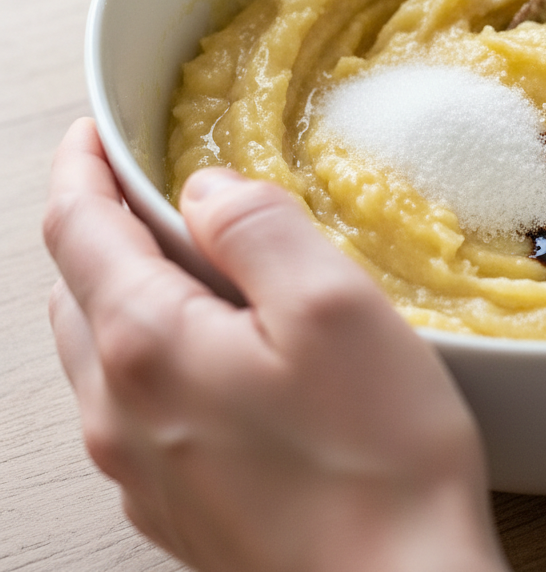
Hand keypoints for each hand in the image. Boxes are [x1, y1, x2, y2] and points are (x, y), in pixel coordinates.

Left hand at [43, 118, 508, 571]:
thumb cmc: (376, 456)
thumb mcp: (330, 305)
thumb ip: (254, 226)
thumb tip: (206, 187)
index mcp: (148, 346)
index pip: (78, 229)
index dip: (82, 170)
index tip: (94, 135)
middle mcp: (120, 413)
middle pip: (75, 289)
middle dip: (98, 226)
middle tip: (145, 187)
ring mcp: (141, 469)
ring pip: (97, 351)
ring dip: (119, 289)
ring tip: (179, 259)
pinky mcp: (176, 505)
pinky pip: (132, 403)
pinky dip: (147, 349)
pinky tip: (210, 349)